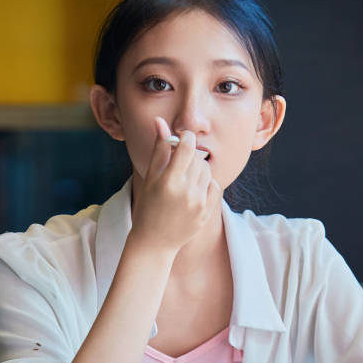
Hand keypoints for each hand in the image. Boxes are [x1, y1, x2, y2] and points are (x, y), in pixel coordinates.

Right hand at [130, 116, 221, 256]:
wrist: (155, 241)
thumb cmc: (148, 206)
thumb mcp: (150, 177)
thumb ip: (159, 148)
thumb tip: (160, 121)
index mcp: (169, 181)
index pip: (188, 146)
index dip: (186, 138)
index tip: (181, 140)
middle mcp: (186, 192)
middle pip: (198, 158)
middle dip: (190, 156)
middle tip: (179, 165)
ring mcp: (199, 204)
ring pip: (208, 171)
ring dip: (199, 169)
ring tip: (185, 179)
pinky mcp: (207, 213)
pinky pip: (214, 186)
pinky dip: (206, 184)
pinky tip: (194, 190)